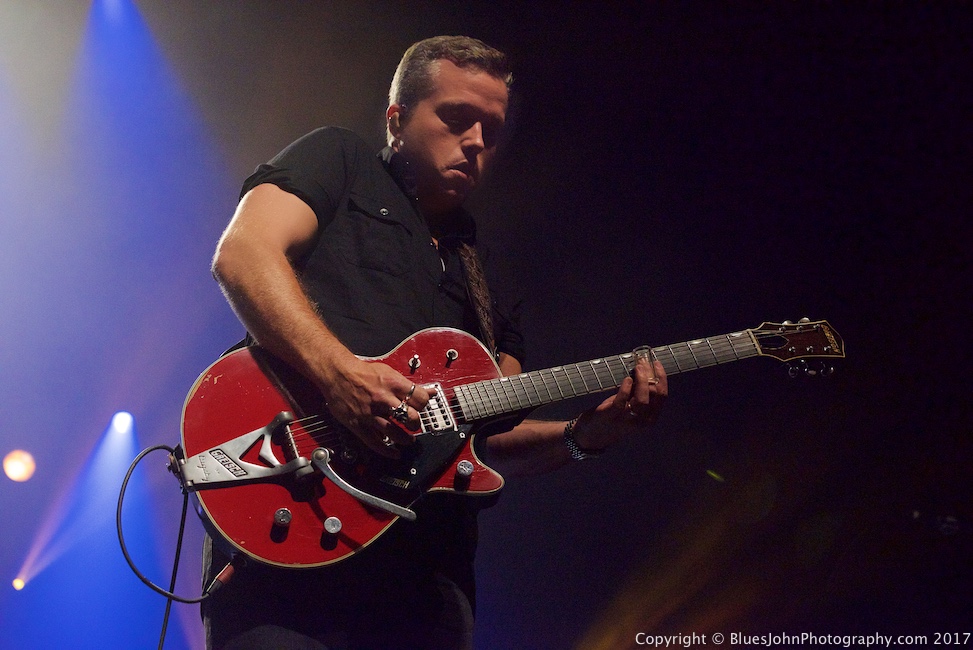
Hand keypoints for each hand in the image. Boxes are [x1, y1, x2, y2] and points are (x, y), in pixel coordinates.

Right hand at [317, 356, 432, 457]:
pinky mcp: (359, 424)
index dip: (424, 405)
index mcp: (393, 384)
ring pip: (394, 432)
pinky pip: (375, 442)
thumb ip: (409, 385)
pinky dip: (386, 450)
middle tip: (414, 425)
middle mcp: (383, 399)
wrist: (337, 374)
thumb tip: (430, 392)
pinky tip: (394, 453)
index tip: (421, 408)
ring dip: (405, 439)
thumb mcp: (390, 373)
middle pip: (410, 417)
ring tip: (408, 440)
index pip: (420, 399)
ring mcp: (371, 413)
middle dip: (415, 423)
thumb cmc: (363, 372)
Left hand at [571, 357, 666, 450]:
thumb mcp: (630, 407)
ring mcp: (626, 420)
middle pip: (654, 396)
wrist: (591, 437)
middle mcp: (641, 421)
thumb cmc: (613, 418)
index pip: (662, 396)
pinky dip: (625, 389)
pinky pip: (621, 402)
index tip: (657, 363)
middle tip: (644, 362)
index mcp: (649, 418)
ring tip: (638, 368)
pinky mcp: (611, 416)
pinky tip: (627, 379)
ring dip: (641, 381)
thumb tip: (642, 369)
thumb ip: (637, 393)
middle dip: (651, 376)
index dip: (662, 378)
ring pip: (641, 400)